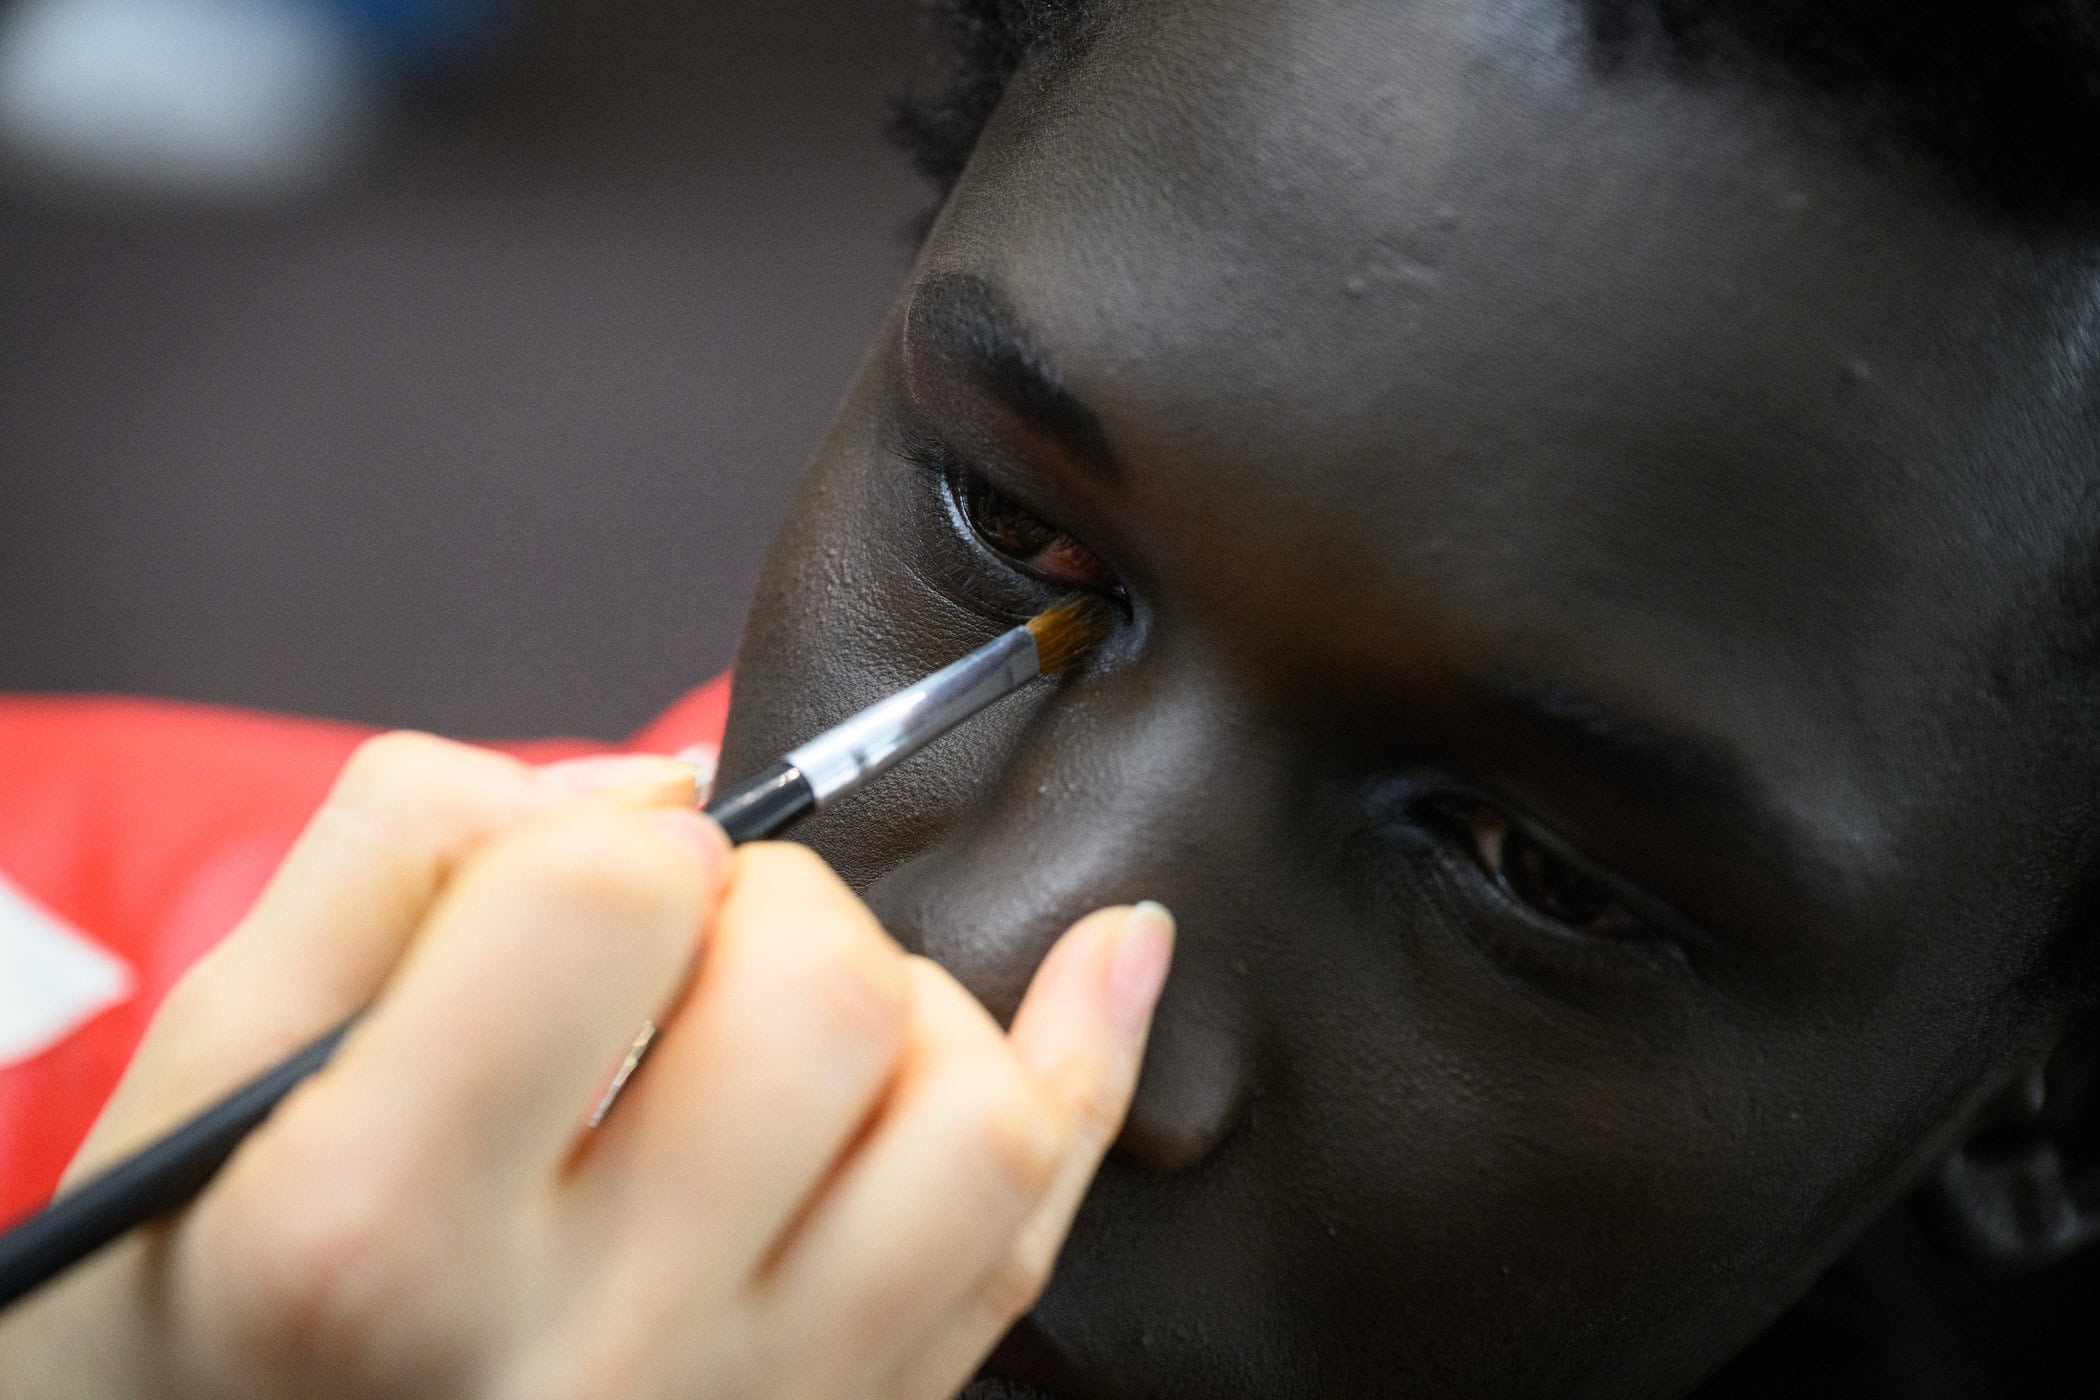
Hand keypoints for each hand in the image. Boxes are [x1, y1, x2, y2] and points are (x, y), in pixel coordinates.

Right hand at [0, 733, 1171, 1399]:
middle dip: (764, 904)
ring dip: (904, 998)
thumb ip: (400, 865)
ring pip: (968, 1116)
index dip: (600, 841)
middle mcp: (591, 1350)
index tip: (568, 886)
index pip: (609, 900)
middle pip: (818, 994)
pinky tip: (1110, 956)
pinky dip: (1086, 1069)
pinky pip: (1028, 1239)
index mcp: (377, 1234)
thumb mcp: (212, 1074)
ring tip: (790, 1016)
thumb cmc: (209, 1316)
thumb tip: (656, 791)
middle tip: (671, 957)